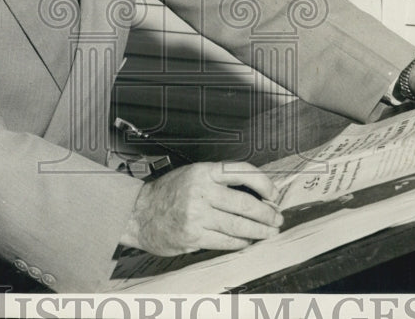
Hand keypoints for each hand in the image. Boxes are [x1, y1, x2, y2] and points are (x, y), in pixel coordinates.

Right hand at [119, 162, 282, 255]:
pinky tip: (248, 241)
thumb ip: (218, 181)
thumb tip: (254, 193)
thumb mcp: (191, 174)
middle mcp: (201, 191)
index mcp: (203, 171)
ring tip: (269, 232)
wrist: (138, 213)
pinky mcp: (193, 236)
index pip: (242, 172)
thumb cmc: (167, 193)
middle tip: (277, 218)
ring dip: (259, 231)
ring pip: (238, 225)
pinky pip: (225, 241)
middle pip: (245, 202)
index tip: (273, 194)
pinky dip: (241, 242)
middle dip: (266, 213)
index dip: (263, 183)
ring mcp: (197, 215)